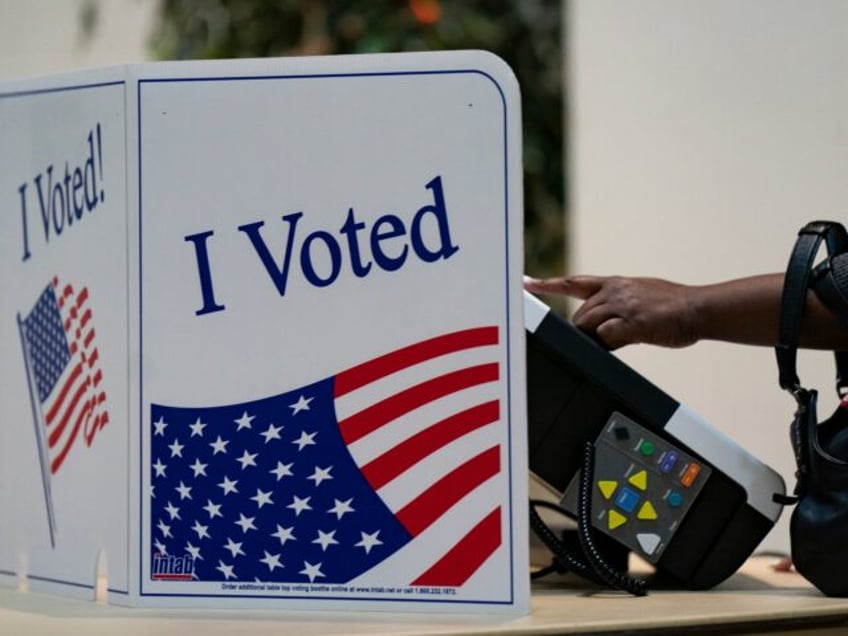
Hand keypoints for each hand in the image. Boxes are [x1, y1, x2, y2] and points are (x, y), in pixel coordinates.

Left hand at [524, 275, 698, 349]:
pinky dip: (610, 344)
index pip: (574, 282)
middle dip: (586, 331)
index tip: (525, 283)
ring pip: (587, 325)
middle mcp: (614, 290)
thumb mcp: (639, 297)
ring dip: (597, 338)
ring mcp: (622, 305)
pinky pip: (605, 337)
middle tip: (611, 337)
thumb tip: (602, 325)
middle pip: (579, 316)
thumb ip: (616, 306)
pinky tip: (629, 340)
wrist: (698, 309)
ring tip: (626, 336)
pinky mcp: (632, 322)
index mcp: (614, 284)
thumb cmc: (672, 308)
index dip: (548, 284)